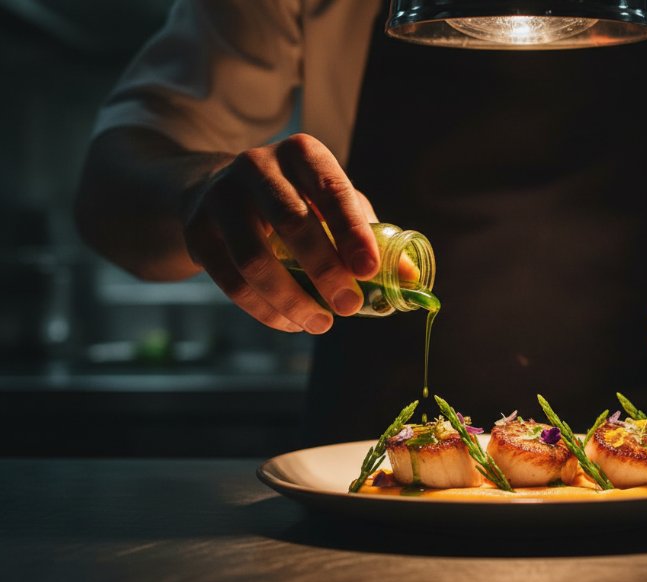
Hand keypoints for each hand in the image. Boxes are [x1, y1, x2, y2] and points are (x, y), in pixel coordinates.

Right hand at [182, 133, 379, 333]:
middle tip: (349, 306)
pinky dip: (264, 310)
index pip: (331, 190)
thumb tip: (409, 279)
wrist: (218, 191)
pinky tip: (291, 322)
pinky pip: (231, 282)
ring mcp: (220, 197)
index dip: (352, 232)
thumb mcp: (336, 206)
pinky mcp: (197, 232)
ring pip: (254, 259)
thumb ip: (372, 238)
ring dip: (292, 300)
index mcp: (302, 153)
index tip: (370, 271)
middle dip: (324, 270)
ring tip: (321, 324)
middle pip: (291, 222)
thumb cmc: (296, 201)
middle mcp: (256, 166)